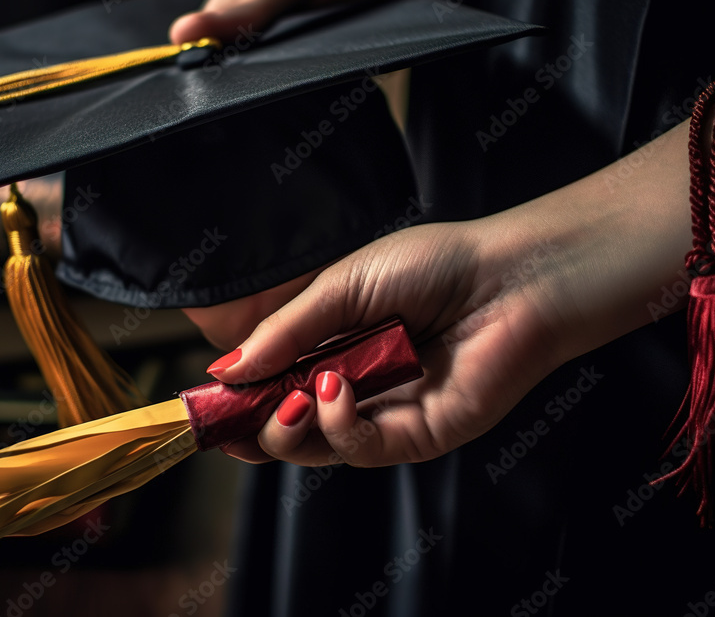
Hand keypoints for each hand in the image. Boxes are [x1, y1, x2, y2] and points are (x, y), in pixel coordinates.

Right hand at [210, 119, 711, 466]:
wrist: (510, 276)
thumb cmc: (432, 266)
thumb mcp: (340, 286)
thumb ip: (284, 332)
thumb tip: (225, 370)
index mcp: (331, 347)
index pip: (271, 385)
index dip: (237, 398)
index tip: (204, 401)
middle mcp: (352, 386)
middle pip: (284, 427)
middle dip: (252, 426)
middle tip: (231, 414)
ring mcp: (384, 413)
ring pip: (315, 447)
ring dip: (288, 428)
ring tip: (291, 394)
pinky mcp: (418, 435)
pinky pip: (361, 448)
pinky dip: (336, 425)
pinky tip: (333, 390)